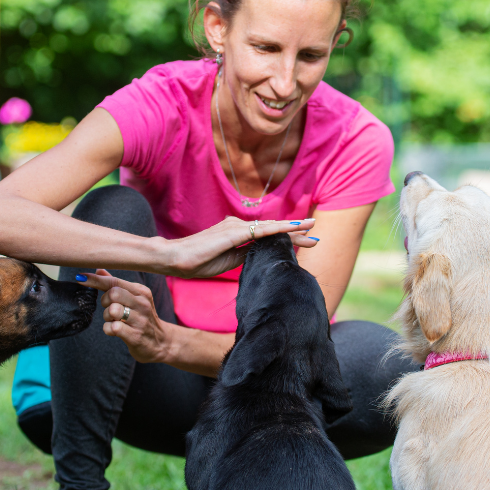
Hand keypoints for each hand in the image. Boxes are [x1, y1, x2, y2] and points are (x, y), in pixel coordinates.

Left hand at [77, 270, 169, 362]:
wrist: (161, 342)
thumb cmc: (143, 318)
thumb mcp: (134, 298)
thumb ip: (116, 284)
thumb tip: (98, 269)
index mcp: (141, 292)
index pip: (115, 281)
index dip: (95, 280)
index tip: (80, 278)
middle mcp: (143, 304)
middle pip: (113, 293)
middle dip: (104, 301)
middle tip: (109, 308)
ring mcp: (140, 320)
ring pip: (113, 310)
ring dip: (107, 316)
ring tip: (113, 320)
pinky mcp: (136, 336)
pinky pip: (113, 328)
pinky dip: (108, 329)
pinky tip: (115, 330)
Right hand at [161, 216, 316, 278]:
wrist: (174, 259)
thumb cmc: (197, 263)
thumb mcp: (228, 262)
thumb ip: (245, 256)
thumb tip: (262, 257)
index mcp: (237, 234)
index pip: (267, 236)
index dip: (286, 238)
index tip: (305, 242)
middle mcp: (238, 226)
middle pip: (271, 230)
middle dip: (295, 233)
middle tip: (315, 236)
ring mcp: (235, 227)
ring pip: (269, 229)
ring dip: (291, 230)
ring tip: (311, 231)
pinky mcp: (232, 232)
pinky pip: (260, 231)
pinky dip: (278, 229)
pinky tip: (292, 229)